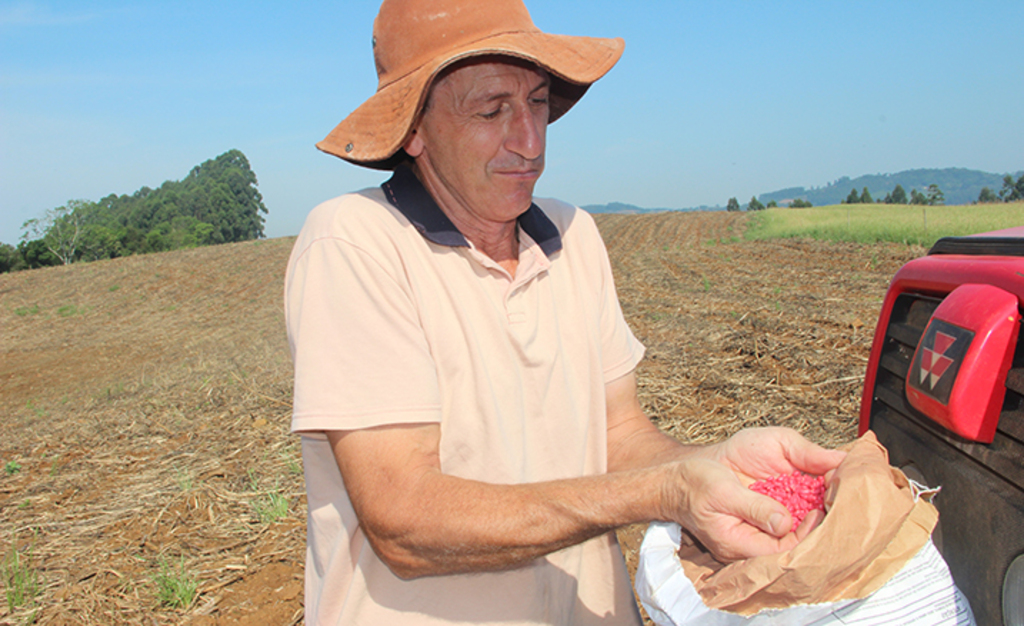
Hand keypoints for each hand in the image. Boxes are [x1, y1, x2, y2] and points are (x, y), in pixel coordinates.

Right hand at [665, 427, 845, 560]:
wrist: (674, 478)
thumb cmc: (693, 482)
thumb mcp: (722, 491)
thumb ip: (755, 508)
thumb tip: (785, 522)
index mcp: (738, 544)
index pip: (785, 550)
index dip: (807, 532)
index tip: (819, 509)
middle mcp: (748, 545)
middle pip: (791, 543)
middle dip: (813, 522)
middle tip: (830, 497)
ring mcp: (751, 534)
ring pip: (790, 532)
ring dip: (808, 512)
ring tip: (824, 491)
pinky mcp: (754, 521)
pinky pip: (781, 520)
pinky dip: (797, 506)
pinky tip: (808, 491)